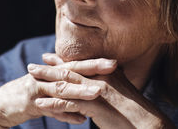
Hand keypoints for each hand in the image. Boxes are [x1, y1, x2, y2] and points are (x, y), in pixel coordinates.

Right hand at [0, 58, 116, 128]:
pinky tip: (81, 121)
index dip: (96, 62)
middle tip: (113, 65)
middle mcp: (47, 76)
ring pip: (62, 88)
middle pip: (72, 70)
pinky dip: (65, 115)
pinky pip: (51, 108)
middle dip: (93, 67)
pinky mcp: (31, 102)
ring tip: (98, 92)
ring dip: (80, 90)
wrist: (0, 105)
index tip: (116, 62)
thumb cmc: (29, 99)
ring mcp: (39, 88)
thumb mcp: (48, 96)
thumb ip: (66, 100)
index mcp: (54, 73)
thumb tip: (84, 114)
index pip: (78, 65)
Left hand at [28, 53, 174, 128]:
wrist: (147, 123)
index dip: (62, 60)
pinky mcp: (94, 104)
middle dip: (49, 67)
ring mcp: (96, 90)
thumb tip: (100, 84)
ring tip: (30, 79)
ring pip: (66, 83)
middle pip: (69, 69)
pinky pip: (69, 103)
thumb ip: (111, 83)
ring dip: (46, 81)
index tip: (49, 56)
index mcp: (106, 73)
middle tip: (33, 64)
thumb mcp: (122, 92)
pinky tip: (40, 105)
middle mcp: (100, 78)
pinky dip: (53, 104)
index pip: (80, 64)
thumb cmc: (136, 111)